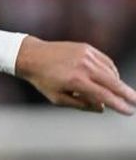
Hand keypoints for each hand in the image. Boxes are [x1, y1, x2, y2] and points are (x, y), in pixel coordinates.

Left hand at [16, 36, 135, 114]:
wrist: (34, 56)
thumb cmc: (43, 81)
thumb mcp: (57, 98)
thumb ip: (80, 104)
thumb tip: (102, 108)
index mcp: (76, 82)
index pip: (103, 96)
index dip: (118, 104)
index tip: (128, 111)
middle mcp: (85, 67)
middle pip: (113, 82)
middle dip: (126, 93)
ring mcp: (88, 56)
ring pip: (110, 71)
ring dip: (117, 83)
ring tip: (121, 93)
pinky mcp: (88, 48)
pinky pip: (106, 61)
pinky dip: (111, 71)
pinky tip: (112, 79)